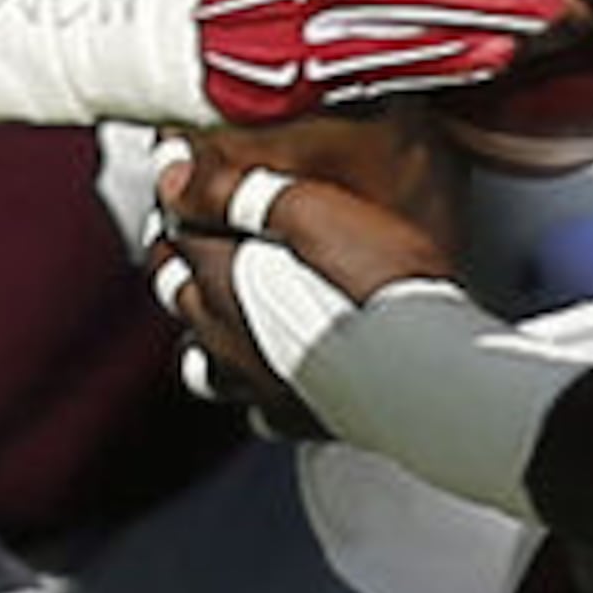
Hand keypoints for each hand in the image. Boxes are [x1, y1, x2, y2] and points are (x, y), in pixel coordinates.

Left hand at [147, 140, 456, 424]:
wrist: (423, 365)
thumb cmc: (377, 279)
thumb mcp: (311, 209)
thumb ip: (233, 191)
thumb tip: (169, 174)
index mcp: (223, 276)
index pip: (177, 231)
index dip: (183, 200)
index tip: (194, 182)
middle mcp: (224, 334)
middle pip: (177, 292)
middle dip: (182, 259)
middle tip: (204, 231)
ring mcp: (253, 383)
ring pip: (198, 359)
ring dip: (204, 328)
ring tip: (229, 306)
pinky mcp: (291, 418)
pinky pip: (250, 408)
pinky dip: (250, 384)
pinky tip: (274, 370)